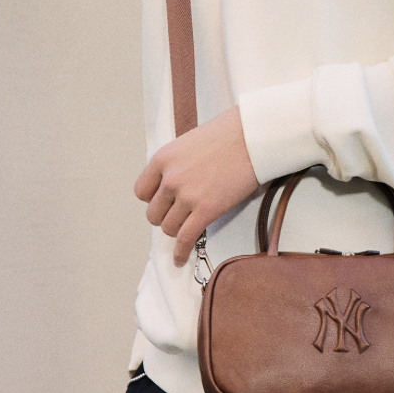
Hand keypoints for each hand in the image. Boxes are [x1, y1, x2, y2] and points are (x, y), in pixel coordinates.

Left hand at [134, 106, 259, 266]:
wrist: (252, 136)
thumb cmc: (229, 134)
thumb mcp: (190, 143)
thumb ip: (178, 163)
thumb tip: (179, 181)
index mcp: (163, 159)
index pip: (141, 191)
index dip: (153, 200)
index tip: (163, 202)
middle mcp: (170, 178)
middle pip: (154, 213)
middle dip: (166, 216)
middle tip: (180, 214)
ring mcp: (187, 195)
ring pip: (168, 228)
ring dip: (177, 230)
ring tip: (188, 228)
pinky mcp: (206, 209)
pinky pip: (185, 238)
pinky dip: (181, 252)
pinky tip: (180, 258)